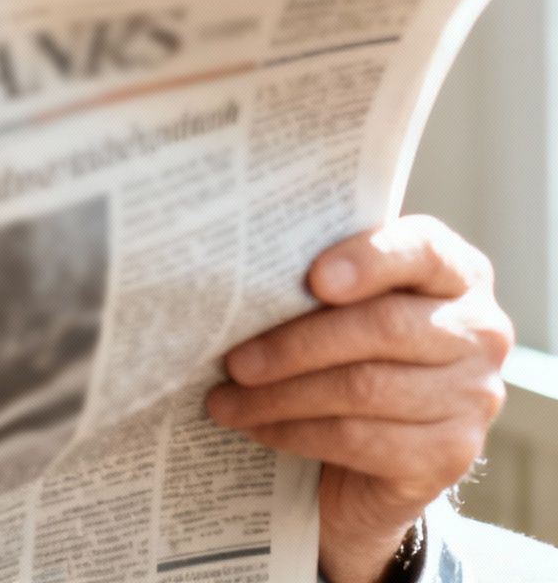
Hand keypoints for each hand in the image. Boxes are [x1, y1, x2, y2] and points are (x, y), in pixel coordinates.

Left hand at [205, 215, 510, 582]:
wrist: (374, 453)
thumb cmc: (345, 352)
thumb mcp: (339, 306)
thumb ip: (315, 281)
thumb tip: (240, 271)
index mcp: (454, 272)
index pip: (422, 250)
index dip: (369, 260)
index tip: (314, 279)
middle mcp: (478, 330)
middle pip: (383, 328)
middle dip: (295, 345)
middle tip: (233, 361)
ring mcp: (475, 395)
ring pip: (365, 388)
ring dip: (281, 396)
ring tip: (226, 401)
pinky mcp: (452, 454)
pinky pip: (361, 440)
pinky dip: (295, 433)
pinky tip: (257, 428)